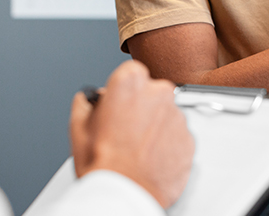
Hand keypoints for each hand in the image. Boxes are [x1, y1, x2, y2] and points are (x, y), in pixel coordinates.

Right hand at [69, 60, 194, 208]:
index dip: (124, 91)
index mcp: (131, 82)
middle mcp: (159, 93)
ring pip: (167, 115)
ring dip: (156, 127)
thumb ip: (87, 103)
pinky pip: (178, 136)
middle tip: (127, 130)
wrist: (126, 194)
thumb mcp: (78, 126)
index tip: (120, 103)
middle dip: (142, 107)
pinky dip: (168, 144)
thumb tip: (90, 101)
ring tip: (138, 149)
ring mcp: (177, 116)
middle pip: (152, 92)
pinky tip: (151, 158)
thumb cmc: (104, 164)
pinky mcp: (190, 139)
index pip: (132, 73)